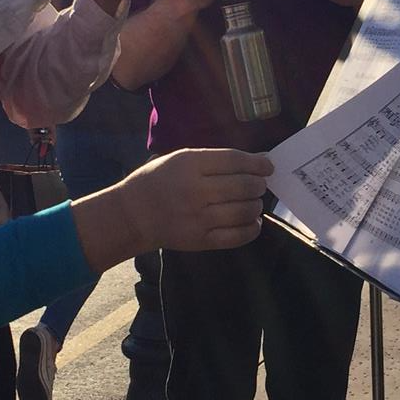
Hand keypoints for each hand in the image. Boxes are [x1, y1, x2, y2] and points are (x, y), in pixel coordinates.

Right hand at [72, 148, 272, 269]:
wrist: (132, 215)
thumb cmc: (158, 180)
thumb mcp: (181, 159)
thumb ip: (218, 159)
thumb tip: (260, 160)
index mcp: (189, 165)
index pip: (234, 161)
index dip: (257, 164)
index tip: (267, 166)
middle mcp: (196, 191)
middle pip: (243, 186)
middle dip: (259, 185)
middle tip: (259, 185)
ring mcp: (199, 218)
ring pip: (244, 211)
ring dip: (256, 205)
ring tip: (253, 202)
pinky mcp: (201, 241)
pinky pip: (237, 236)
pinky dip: (252, 229)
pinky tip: (253, 222)